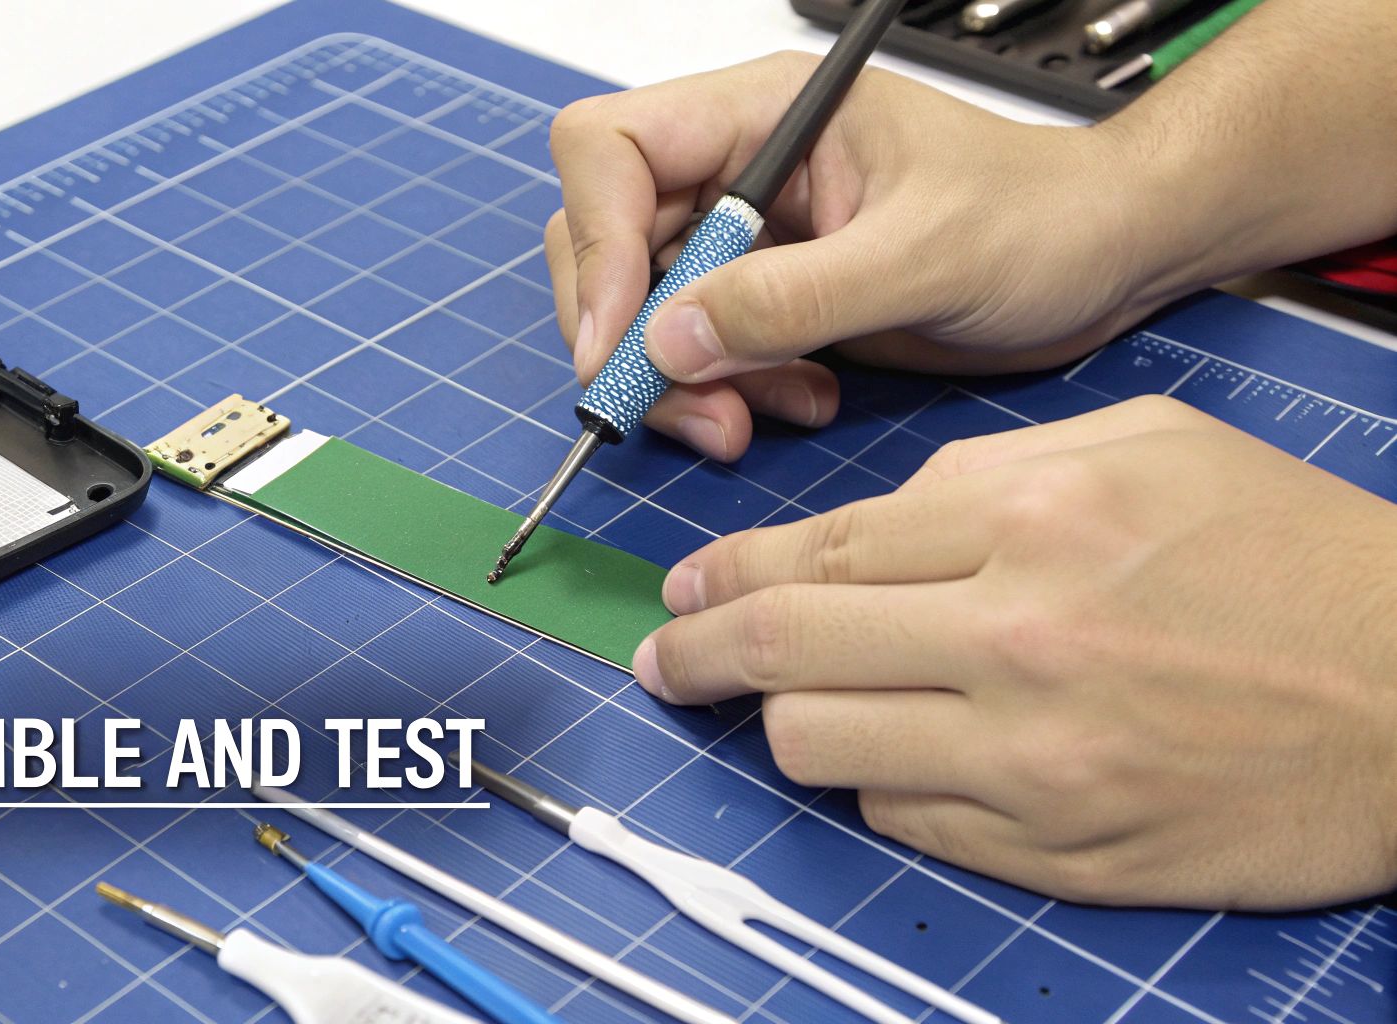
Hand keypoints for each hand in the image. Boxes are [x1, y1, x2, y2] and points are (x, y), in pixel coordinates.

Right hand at [543, 52, 1189, 460]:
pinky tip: (797, 404)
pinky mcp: (769, 297)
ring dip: (679, 380)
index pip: (610, 150)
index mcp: (765, 114)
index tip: (620, 341)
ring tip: (747, 422)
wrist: (1106, 259)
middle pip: (605, 239)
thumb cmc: (1044, 218)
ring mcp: (749, 235)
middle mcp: (738, 168)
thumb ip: (794, 299)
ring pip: (644, 309)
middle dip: (630, 335)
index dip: (596, 243)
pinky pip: (699, 351)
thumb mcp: (926, 257)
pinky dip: (725, 393)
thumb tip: (667, 343)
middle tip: (682, 408)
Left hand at [631, 396, 1396, 909]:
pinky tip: (905, 755)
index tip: (687, 591)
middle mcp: (1018, 636)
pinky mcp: (1056, 846)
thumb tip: (871, 521)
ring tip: (786, 706)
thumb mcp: (1150, 448)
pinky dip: (880, 784)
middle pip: (786, 647)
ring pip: (818, 744)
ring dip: (785, 722)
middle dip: (698, 654)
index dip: (727, 572)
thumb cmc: (1293, 560)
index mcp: (1036, 518)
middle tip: (667, 660)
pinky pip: (902, 819)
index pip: (819, 548)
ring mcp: (1032, 756)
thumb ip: (991, 472)